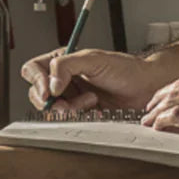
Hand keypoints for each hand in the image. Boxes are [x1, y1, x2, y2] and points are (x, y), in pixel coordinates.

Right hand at [20, 48, 169, 117]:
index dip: (36, 82)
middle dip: (53, 101)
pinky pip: (69, 119)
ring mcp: (71, 96)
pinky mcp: (80, 111)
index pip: (34, 69)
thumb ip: (66, 66)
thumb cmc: (125, 69)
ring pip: (53, 109)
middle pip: (37, 93)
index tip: (48, 93)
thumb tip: (50, 84)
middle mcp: (62, 78)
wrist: (145, 87)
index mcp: (62, 61)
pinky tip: (96, 111)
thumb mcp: (94, 59)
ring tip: (91, 102)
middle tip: (67, 105)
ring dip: (70, 109)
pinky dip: (81, 117)